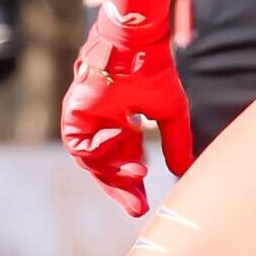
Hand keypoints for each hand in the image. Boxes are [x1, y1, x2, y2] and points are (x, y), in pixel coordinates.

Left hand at [60, 16, 194, 217]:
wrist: (137, 48)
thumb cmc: (154, 73)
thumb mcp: (170, 115)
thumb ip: (174, 142)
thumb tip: (182, 171)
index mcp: (121, 125)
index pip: (123, 162)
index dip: (133, 184)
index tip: (146, 205)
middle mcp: (100, 125)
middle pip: (105, 168)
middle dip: (121, 188)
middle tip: (137, 207)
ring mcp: (85, 121)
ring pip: (92, 161)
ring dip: (114, 172)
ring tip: (138, 175)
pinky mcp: (73, 115)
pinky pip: (80, 145)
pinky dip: (100, 149)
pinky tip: (122, 138)